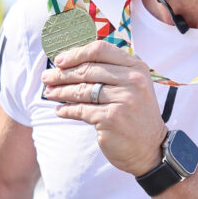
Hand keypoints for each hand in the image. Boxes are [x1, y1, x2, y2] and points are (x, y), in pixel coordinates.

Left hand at [41, 41, 166, 175]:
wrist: (150, 148)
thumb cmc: (135, 115)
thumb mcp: (132, 86)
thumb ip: (111, 72)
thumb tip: (71, 63)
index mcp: (136, 67)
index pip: (101, 50)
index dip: (76, 53)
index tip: (59, 60)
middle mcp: (132, 81)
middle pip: (88, 70)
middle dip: (62, 74)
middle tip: (46, 77)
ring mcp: (123, 99)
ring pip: (82, 90)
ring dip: (60, 91)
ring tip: (49, 92)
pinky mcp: (111, 118)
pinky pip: (81, 110)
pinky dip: (67, 110)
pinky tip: (59, 110)